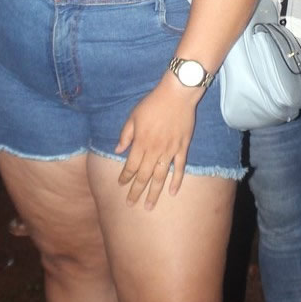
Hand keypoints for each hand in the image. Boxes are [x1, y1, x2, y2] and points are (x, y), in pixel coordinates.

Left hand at [115, 77, 198, 209]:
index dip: (125, 177)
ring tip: (149, 206)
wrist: (178, 95)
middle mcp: (155, 150)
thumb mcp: (133, 115)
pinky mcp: (182, 148)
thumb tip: (118, 150)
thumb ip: (126, 134)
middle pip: (144, 176)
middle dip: (136, 192)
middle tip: (131, 204)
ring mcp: (170, 151)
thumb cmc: (153, 103)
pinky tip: (172, 192)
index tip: (121, 185)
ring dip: (154, 193)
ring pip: (160, 177)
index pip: (131, 166)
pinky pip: (180, 168)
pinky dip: (176, 181)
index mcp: (141, 143)